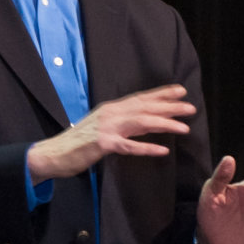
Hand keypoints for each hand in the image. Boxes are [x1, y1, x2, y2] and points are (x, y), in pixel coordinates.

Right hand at [26, 85, 194, 182]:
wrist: (52, 153)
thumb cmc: (78, 142)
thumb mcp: (102, 126)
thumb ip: (121, 122)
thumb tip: (143, 120)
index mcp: (111, 108)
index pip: (141, 98)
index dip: (162, 94)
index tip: (181, 90)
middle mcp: (111, 113)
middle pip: (145, 107)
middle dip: (170, 106)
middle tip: (190, 107)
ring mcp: (107, 128)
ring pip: (141, 122)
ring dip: (164, 124)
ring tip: (184, 127)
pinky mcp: (102, 144)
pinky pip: (129, 146)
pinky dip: (147, 148)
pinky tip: (163, 150)